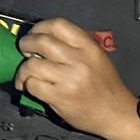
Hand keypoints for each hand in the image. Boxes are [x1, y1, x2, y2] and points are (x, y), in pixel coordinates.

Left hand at [15, 18, 138, 139]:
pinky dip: (27, 85)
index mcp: (88, 47)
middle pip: (41, 42)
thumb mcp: (97, 57)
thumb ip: (74, 45)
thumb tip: (43, 39)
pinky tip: (31, 87)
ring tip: (26, 73)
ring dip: (23, 68)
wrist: (116, 114)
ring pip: (32, 64)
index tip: (34, 33)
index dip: (40, 27)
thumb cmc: (106, 85)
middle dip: (26, 43)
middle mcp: (78, 60)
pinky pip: (33, 85)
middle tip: (24, 49)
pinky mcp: (59, 97)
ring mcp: (68, 79)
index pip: (58, 25)